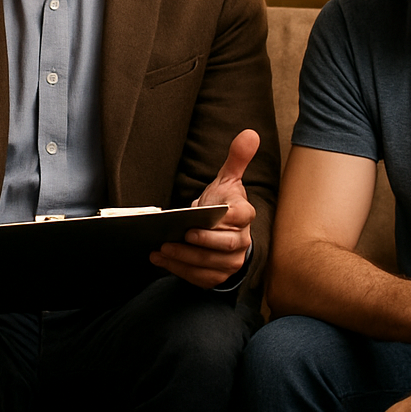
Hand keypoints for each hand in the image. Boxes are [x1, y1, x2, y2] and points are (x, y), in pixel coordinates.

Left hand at [150, 129, 258, 288]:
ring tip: (162, 249)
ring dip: (185, 258)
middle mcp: (242, 241)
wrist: (222, 231)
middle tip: (178, 236)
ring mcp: (231, 262)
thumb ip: (237, 158)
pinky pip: (200, 277)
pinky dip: (180, 270)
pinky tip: (160, 260)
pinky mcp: (218, 276)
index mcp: (245, 215)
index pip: (240, 216)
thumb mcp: (228, 180)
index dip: (223, 217)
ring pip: (210, 264)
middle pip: (224, 245)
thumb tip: (250, 133)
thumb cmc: (223, 204)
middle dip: (201, 242)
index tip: (203, 213)